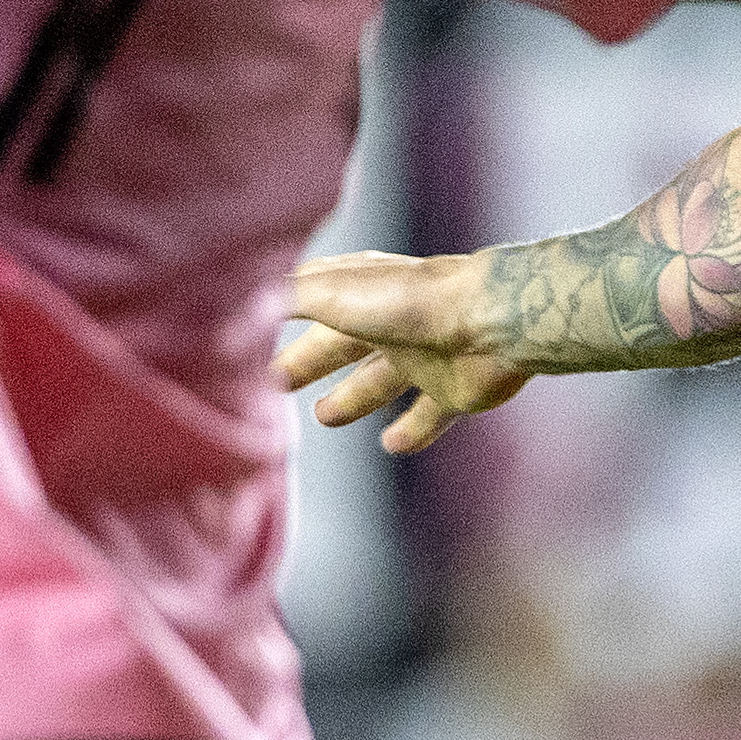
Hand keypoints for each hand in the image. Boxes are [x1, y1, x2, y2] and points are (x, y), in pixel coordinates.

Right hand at [278, 251, 534, 453]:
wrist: (490, 322)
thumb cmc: (409, 302)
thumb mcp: (336, 294)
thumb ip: (291, 298)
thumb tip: (250, 299)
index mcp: (364, 295)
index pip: (318, 304)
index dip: (290, 316)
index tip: (260, 330)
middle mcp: (392, 324)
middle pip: (342, 347)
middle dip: (311, 362)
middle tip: (277, 383)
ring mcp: (425, 358)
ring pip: (380, 381)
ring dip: (352, 398)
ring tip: (324, 417)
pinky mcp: (453, 391)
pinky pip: (429, 416)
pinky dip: (412, 431)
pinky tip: (391, 445)